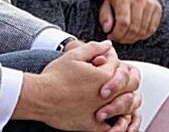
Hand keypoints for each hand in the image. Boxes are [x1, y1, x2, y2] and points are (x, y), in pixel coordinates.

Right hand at [14, 40, 141, 130]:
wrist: (40, 97)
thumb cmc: (55, 76)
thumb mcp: (74, 55)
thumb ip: (94, 48)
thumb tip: (108, 45)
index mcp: (104, 76)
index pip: (118, 67)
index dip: (111, 62)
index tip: (101, 62)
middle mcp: (106, 95)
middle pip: (127, 87)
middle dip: (122, 81)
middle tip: (112, 80)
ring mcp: (101, 111)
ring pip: (125, 109)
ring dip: (124, 102)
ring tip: (115, 98)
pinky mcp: (92, 125)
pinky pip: (111, 128)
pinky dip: (114, 124)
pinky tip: (109, 119)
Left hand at [99, 0, 161, 43]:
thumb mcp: (106, 4)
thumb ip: (105, 17)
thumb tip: (107, 29)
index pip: (123, 23)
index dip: (117, 34)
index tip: (112, 36)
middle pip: (134, 28)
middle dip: (125, 38)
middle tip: (119, 39)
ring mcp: (150, 4)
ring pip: (143, 30)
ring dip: (134, 38)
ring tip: (126, 37)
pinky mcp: (157, 8)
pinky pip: (152, 29)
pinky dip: (143, 35)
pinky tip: (136, 34)